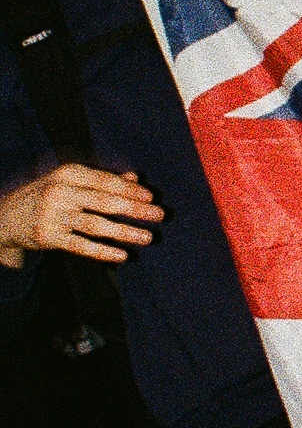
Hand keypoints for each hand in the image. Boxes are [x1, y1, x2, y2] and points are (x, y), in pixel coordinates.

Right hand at [0, 161, 160, 266]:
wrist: (5, 217)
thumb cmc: (47, 195)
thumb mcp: (69, 181)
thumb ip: (102, 179)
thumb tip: (135, 178)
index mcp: (67, 173)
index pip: (105, 181)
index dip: (130, 190)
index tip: (151, 197)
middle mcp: (60, 192)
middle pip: (104, 202)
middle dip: (135, 209)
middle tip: (160, 215)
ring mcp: (53, 216)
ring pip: (96, 225)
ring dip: (125, 232)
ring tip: (148, 237)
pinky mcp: (48, 237)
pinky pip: (81, 246)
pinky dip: (103, 251)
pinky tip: (122, 255)